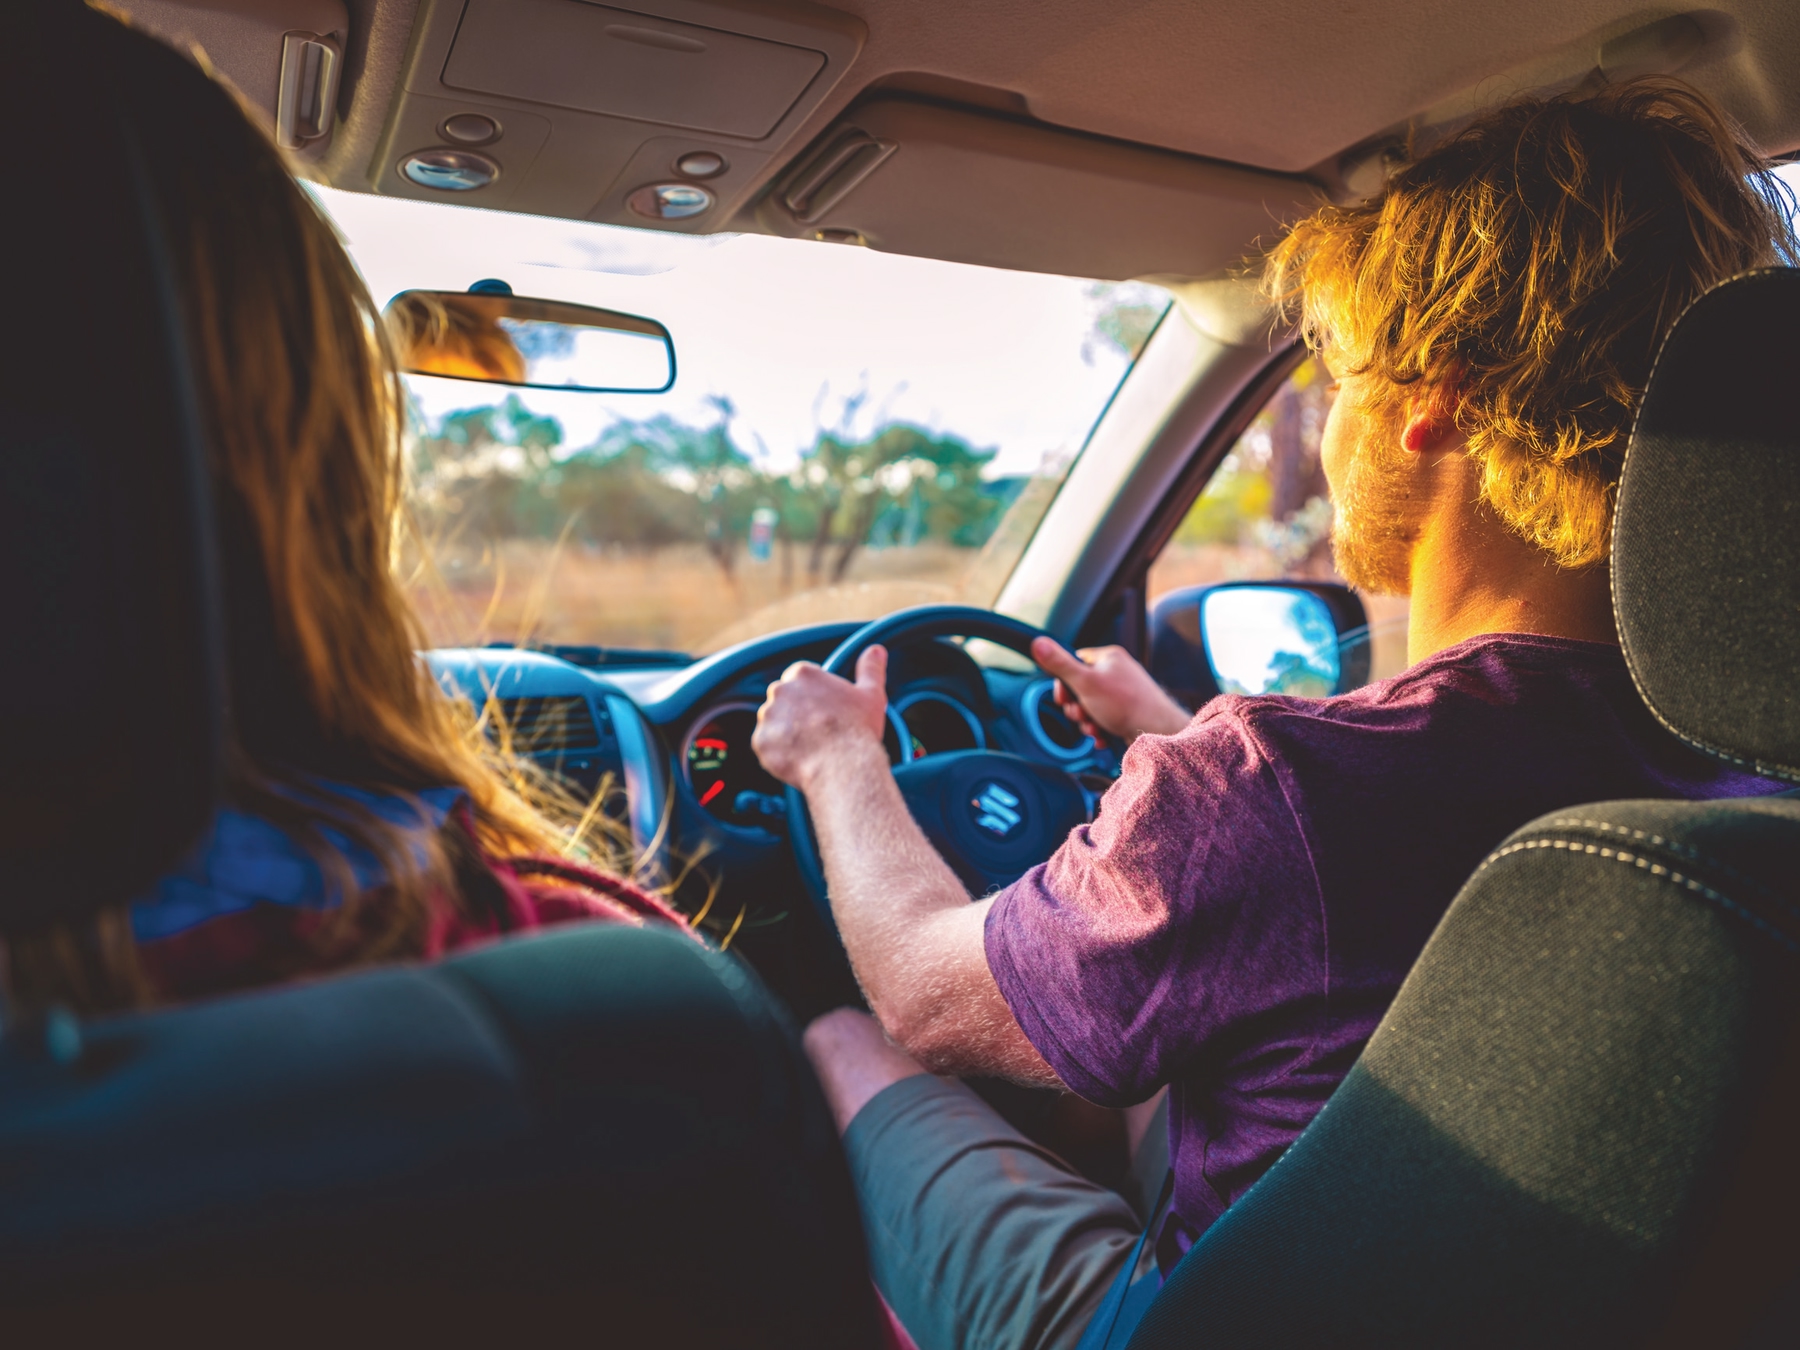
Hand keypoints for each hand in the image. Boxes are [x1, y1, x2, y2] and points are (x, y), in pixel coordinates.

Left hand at [753, 645, 890, 791]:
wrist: (843, 765)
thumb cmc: (858, 728)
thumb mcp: (871, 694)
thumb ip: (870, 668)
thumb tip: (876, 650)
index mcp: (802, 674)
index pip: (800, 678)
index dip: (813, 695)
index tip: (825, 710)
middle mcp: (779, 690)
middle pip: (784, 699)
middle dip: (796, 712)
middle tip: (818, 731)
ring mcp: (767, 717)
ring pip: (774, 723)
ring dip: (786, 733)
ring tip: (811, 748)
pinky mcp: (760, 742)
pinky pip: (767, 746)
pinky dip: (779, 753)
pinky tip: (800, 760)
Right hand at [1029, 637, 1190, 744]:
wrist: (1158, 732)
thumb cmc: (1127, 705)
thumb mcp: (1085, 682)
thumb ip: (1059, 664)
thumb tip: (1037, 642)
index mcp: (1108, 657)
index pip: (1074, 662)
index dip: (1064, 684)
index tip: (1065, 698)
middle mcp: (1117, 672)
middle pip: (1080, 688)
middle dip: (1076, 707)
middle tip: (1082, 714)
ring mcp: (1123, 694)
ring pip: (1091, 707)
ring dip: (1087, 722)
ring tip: (1096, 728)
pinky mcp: (1128, 713)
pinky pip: (1104, 719)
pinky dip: (1100, 730)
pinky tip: (1103, 736)